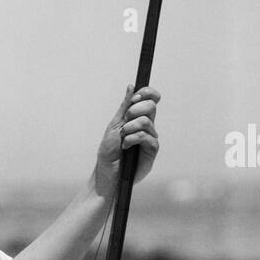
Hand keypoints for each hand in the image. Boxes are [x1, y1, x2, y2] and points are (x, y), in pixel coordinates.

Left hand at [92, 84, 160, 199]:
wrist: (107, 173)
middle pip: (151, 106)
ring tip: (123, 138)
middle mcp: (147, 126)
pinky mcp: (152, 150)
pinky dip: (132, 139)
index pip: (151, 98)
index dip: (147, 93)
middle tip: (125, 119)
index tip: (135, 97)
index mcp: (138, 118)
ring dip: (130, 127)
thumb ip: (124, 106)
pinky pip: (146, 136)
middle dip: (135, 109)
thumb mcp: (114, 125)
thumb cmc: (109, 151)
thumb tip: (131, 86)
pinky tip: (126, 146)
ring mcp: (151, 138)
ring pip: (146, 121)